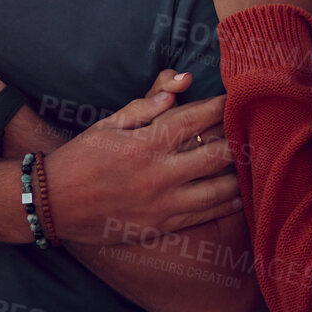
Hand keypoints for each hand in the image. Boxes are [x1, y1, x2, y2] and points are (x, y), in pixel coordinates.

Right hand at [44, 87, 240, 243]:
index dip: (221, 107)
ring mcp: (162, 204)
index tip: (237, 98)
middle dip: (240, 140)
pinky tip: (241, 196)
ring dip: (241, 175)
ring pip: (218, 189)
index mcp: (146, 143)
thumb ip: (145, 105)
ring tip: (256, 162)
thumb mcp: (108, 124)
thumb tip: (180, 85)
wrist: (54, 203)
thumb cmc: (81, 157)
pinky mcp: (160, 226)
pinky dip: (227, 204)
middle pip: (217, 154)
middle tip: (257, 130)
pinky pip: (203, 216)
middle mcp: (159, 174)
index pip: (195, 119)